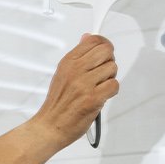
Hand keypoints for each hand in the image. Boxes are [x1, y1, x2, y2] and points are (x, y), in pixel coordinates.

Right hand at [30, 33, 119, 147]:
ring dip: (110, 78)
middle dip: (109, 60)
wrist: (50, 126)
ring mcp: (85, 84)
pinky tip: (102, 96)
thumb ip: (78, 56)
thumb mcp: (62, 73)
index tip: (104, 53)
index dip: (103, 45)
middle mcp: (76, 70)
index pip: (93, 40)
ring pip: (112, 68)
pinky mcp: (93, 98)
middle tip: (103, 71)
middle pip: (106, 51)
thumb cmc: (57, 103)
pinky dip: (111, 91)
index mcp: (68, 62)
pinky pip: (114, 85)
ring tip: (100, 87)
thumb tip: (87, 37)